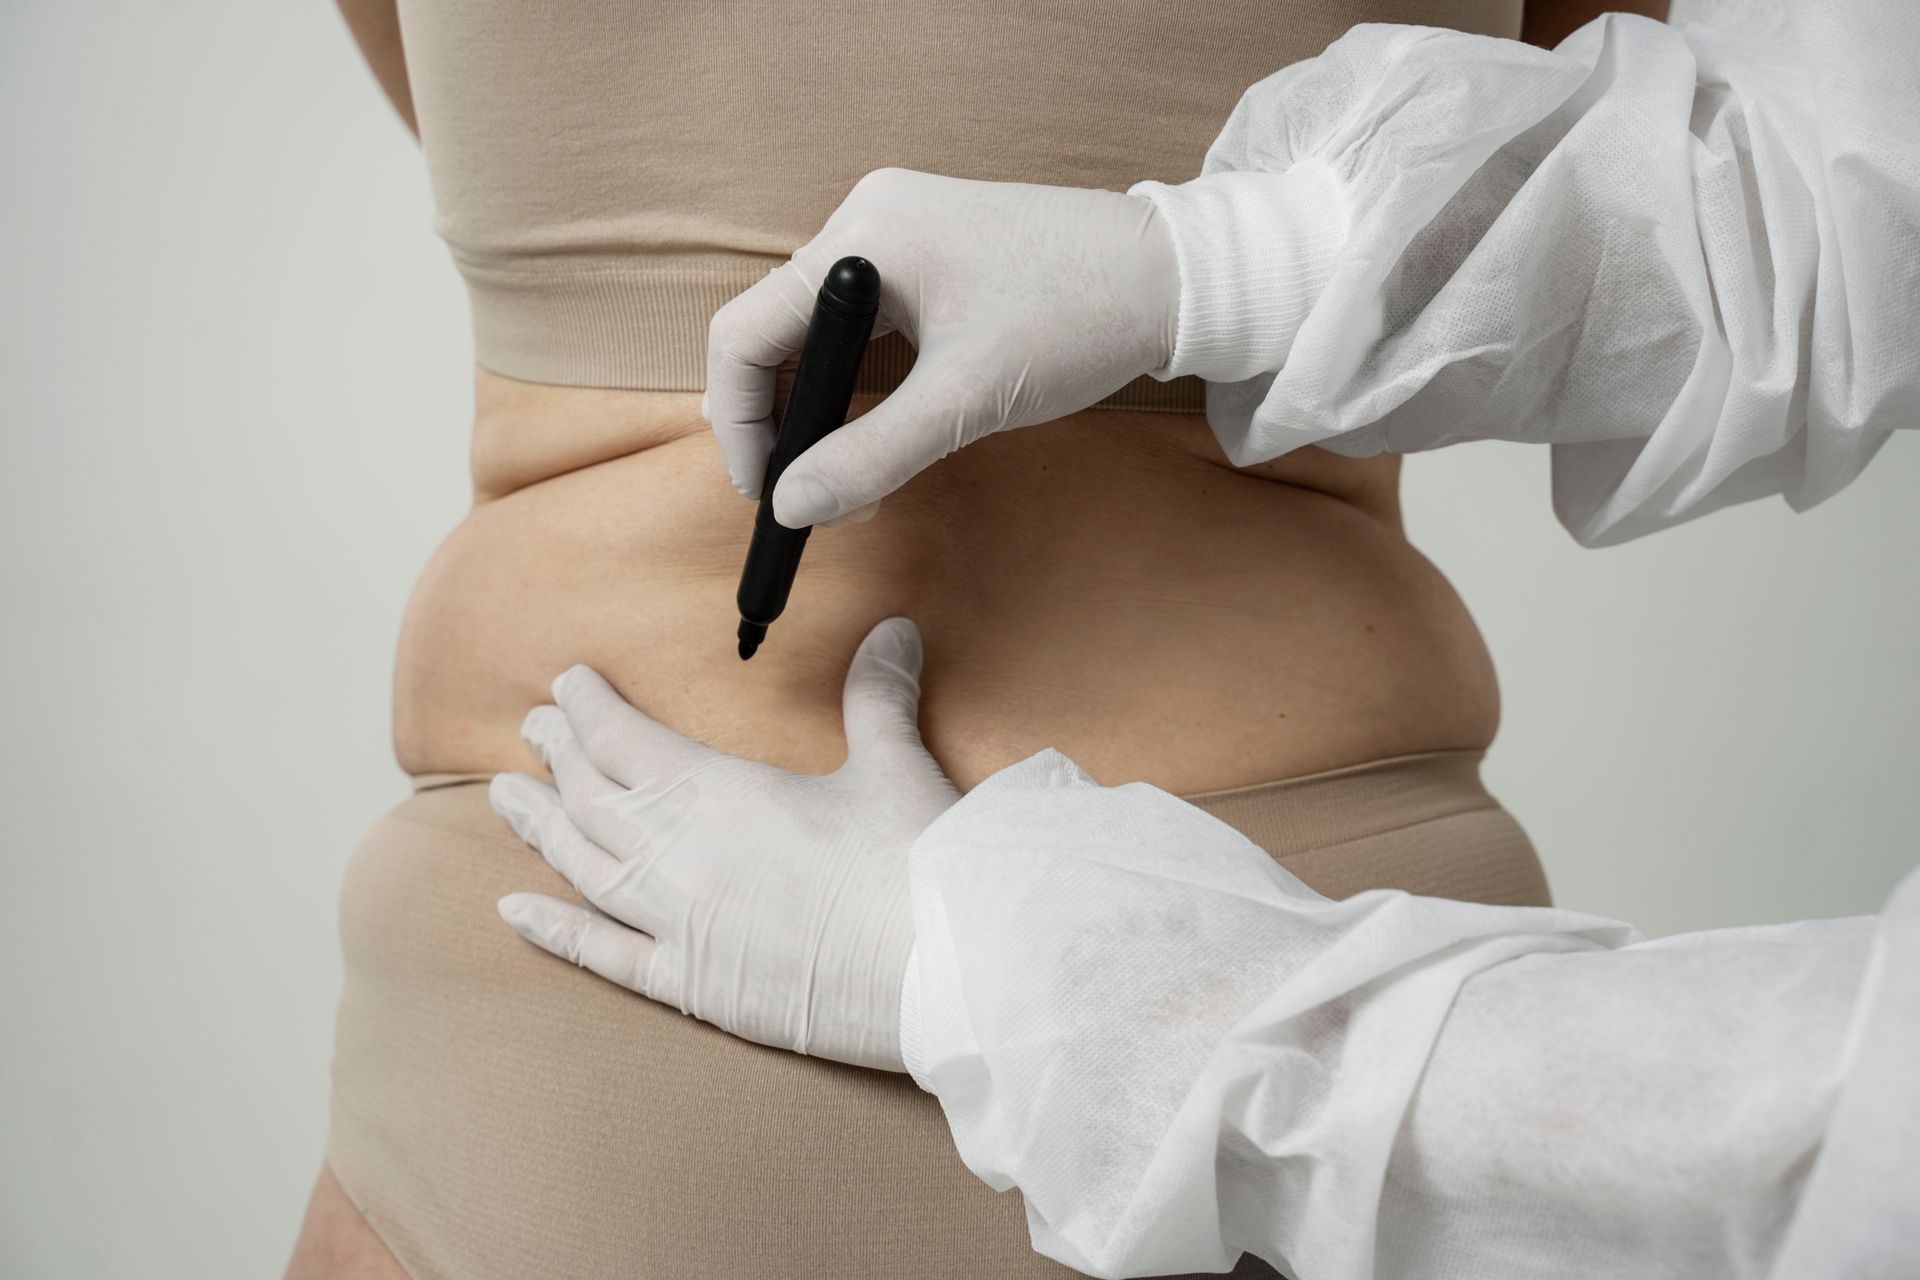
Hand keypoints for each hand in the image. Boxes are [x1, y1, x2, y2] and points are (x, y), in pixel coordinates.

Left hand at [488, 617, 956, 1071]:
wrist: (940, 968)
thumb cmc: (916, 863)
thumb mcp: (893, 765)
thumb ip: (877, 697)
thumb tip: (893, 631)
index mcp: (718, 792)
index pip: (626, 738)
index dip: (589, 707)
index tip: (567, 684)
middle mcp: (679, 855)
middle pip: (594, 795)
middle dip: (560, 756)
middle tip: (533, 728)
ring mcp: (677, 925)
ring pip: (584, 865)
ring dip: (540, 826)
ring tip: (505, 796)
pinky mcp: (692, 985)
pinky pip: (603, 954)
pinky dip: (554, 930)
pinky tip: (513, 911)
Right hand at [704, 168, 1180, 525]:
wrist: (1177, 278)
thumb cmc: (1081, 320)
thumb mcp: (967, 400)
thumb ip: (871, 454)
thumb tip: (793, 505)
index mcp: (864, 238)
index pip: (744, 331)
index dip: (740, 422)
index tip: (768, 493)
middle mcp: (869, 220)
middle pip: (774, 331)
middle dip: (784, 423)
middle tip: (812, 497)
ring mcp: (900, 232)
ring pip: (818, 333)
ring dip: (823, 409)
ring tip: (853, 479)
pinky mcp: (933, 253)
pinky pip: (861, 323)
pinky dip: (859, 383)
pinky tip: (883, 433)